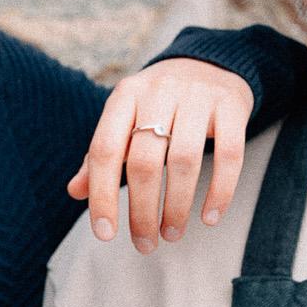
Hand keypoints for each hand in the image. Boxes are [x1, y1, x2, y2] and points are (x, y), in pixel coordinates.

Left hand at [67, 61, 253, 252]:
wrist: (211, 62)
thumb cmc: (159, 103)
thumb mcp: (125, 117)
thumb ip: (102, 154)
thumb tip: (75, 192)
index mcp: (125, 95)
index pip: (105, 150)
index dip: (102, 195)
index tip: (105, 234)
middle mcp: (159, 91)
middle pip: (145, 161)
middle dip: (142, 211)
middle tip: (145, 244)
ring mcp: (198, 96)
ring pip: (186, 161)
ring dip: (177, 207)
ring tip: (171, 234)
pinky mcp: (232, 106)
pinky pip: (230, 155)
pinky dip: (220, 192)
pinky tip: (209, 218)